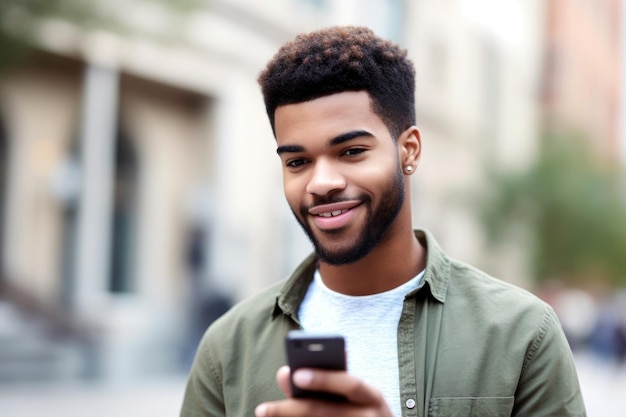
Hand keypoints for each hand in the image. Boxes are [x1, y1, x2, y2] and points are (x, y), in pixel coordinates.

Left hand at [254, 366, 393, 416]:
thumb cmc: (359, 409)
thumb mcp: (349, 394)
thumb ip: (320, 382)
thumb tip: (284, 373)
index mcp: (372, 396)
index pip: (351, 384)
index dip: (324, 379)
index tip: (297, 373)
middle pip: (326, 412)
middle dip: (292, 408)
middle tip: (263, 409)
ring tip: (264, 414)